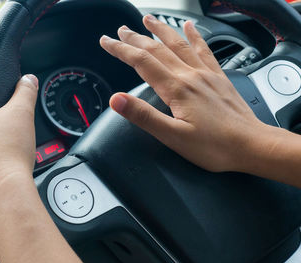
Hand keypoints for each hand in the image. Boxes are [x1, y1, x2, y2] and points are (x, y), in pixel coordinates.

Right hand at [100, 15, 266, 172]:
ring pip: (179, 44)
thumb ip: (144, 116)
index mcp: (177, 89)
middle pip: (157, 49)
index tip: (106, 42)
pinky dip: (195, 36)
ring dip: (161, 30)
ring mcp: (206, 74)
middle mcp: (191, 75)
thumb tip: (116, 100)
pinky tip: (190, 27)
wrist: (252, 146)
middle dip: (135, 38)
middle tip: (120, 31)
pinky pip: (204, 50)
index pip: (141, 62)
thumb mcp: (173, 137)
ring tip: (148, 19)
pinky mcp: (218, 78)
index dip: (121, 50)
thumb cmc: (215, 146)